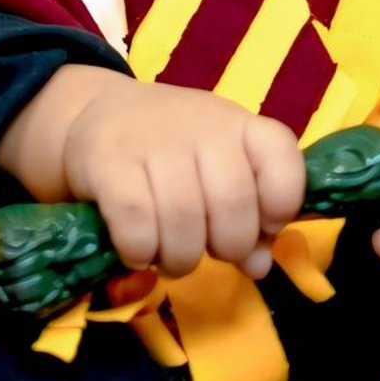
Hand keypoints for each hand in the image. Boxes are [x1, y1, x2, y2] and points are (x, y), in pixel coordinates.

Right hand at [59, 78, 305, 285]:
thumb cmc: (171, 151)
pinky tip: (136, 251)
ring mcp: (152, 138)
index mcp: (237, 124)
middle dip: (226, 247)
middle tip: (206, 251)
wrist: (97, 115)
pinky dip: (141, 251)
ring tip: (169, 258)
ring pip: (183, 219)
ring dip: (180, 259)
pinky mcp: (108, 160)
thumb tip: (258, 266)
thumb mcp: (217, 171)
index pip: (282, 157)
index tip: (261, 226)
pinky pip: (136, 224)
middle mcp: (201, 124)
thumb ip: (250, 217)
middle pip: (233, 203)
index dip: (280, 204)